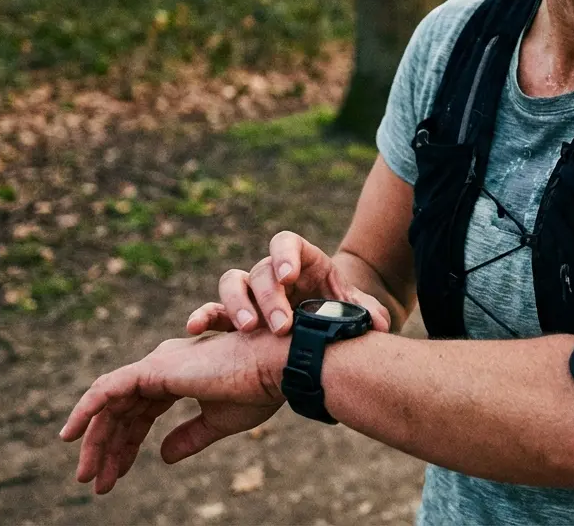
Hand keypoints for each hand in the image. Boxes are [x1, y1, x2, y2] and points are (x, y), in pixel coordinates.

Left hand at [59, 330, 286, 493]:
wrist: (274, 369)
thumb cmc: (257, 391)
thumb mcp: (218, 423)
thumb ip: (189, 438)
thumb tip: (162, 457)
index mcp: (177, 378)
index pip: (139, 415)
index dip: (126, 446)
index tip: (114, 476)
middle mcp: (161, 368)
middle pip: (120, 412)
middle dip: (106, 448)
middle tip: (93, 482)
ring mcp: (155, 367)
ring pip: (109, 405)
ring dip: (95, 440)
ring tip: (86, 474)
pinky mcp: (152, 370)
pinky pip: (106, 390)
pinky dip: (85, 410)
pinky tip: (71, 435)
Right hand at [186, 231, 391, 336]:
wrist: (323, 330)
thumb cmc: (337, 313)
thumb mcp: (353, 311)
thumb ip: (367, 313)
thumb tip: (378, 324)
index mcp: (301, 261)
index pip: (287, 244)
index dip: (285, 256)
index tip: (289, 275)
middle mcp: (272, 273)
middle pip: (261, 272)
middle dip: (269, 297)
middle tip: (281, 326)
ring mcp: (250, 293)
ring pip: (233, 284)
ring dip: (236, 305)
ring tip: (249, 329)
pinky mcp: (233, 316)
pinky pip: (213, 311)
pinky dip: (203, 317)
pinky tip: (195, 330)